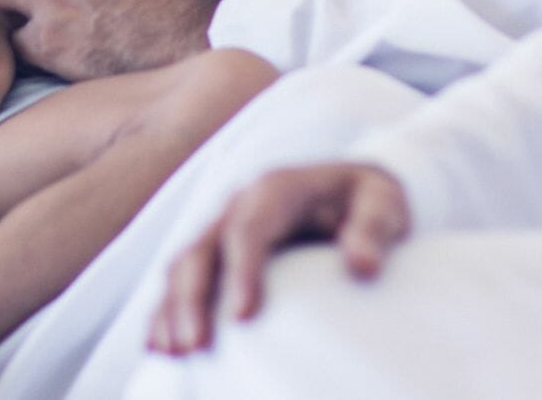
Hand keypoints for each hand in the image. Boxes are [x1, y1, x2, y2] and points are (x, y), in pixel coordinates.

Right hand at [149, 162, 411, 354]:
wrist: (348, 189)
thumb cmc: (369, 201)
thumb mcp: (384, 203)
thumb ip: (374, 229)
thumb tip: (363, 266)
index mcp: (274, 189)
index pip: (248, 228)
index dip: (241, 270)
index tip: (242, 318)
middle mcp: (237, 205)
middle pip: (201, 249)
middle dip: (192, 298)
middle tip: (195, 348)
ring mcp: (220, 227)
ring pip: (181, 265)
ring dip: (172, 308)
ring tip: (173, 353)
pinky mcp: (215, 251)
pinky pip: (179, 279)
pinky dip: (165, 309)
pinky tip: (158, 345)